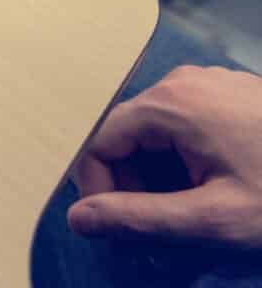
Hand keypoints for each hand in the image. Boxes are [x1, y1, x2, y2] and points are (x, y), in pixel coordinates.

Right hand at [69, 66, 261, 247]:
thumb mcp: (214, 218)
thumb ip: (140, 218)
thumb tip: (78, 219)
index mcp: (170, 104)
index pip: (99, 143)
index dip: (102, 191)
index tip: (125, 230)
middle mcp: (182, 81)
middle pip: (127, 136)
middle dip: (135, 186)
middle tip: (166, 229)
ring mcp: (210, 83)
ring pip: (156, 132)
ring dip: (162, 176)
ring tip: (198, 211)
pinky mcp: (232, 93)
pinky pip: (186, 124)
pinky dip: (187, 160)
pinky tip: (220, 186)